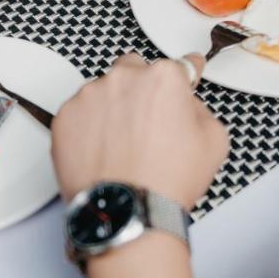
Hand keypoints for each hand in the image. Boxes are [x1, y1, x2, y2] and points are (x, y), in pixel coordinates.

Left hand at [51, 53, 229, 206]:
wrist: (127, 213)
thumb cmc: (166, 181)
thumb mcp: (214, 141)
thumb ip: (201, 109)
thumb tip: (188, 105)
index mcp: (164, 78)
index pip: (182, 64)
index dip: (188, 73)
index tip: (188, 74)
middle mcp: (124, 79)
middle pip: (136, 70)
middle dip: (143, 88)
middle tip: (148, 121)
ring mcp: (90, 96)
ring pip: (104, 91)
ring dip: (113, 107)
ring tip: (122, 144)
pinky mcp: (65, 117)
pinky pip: (80, 114)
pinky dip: (89, 127)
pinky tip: (102, 151)